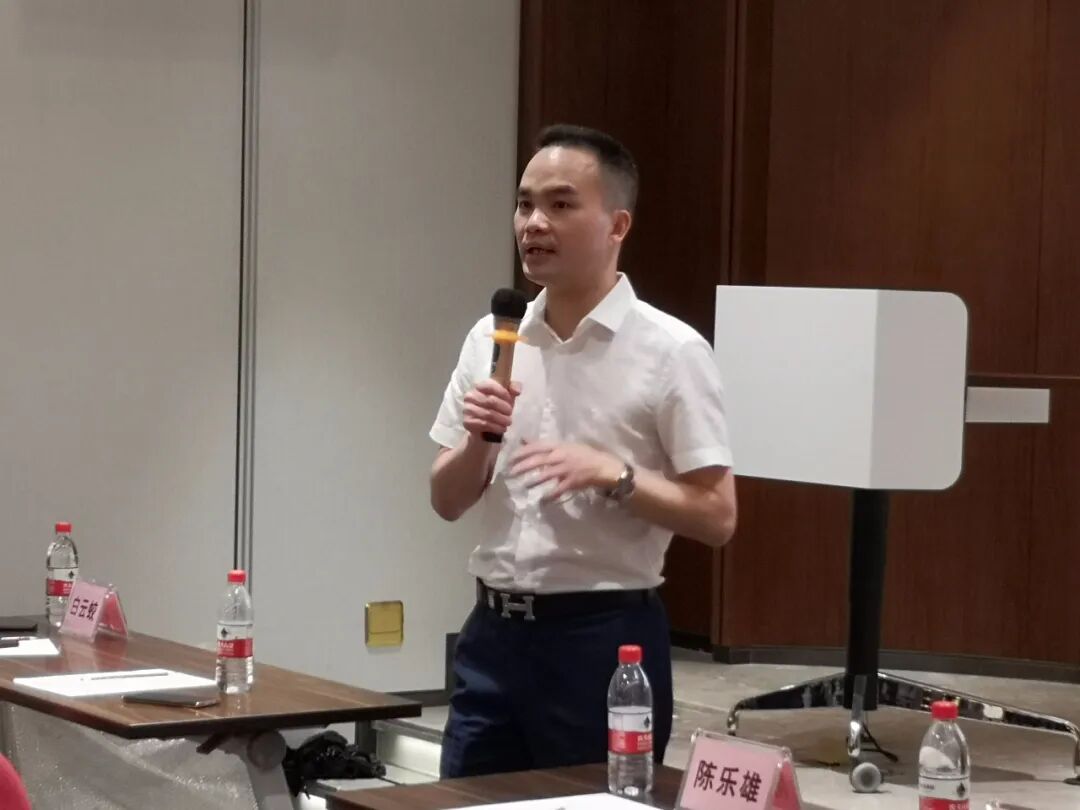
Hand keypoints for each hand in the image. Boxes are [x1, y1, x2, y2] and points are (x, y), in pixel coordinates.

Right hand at [463, 379, 520, 437]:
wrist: (485, 425)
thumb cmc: (497, 406)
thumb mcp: (507, 395)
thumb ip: (514, 387)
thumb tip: (517, 391)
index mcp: (479, 386)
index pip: (491, 386)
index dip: (503, 394)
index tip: (510, 401)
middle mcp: (470, 396)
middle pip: (491, 401)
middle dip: (504, 408)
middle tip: (510, 414)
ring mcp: (467, 409)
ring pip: (488, 414)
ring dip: (502, 419)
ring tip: (508, 422)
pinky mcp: (467, 422)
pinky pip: (484, 424)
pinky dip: (496, 427)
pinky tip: (502, 428)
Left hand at [509, 441, 623, 501]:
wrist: (603, 465)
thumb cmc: (582, 454)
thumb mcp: (563, 446)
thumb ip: (542, 445)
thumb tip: (523, 439)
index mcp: (558, 446)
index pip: (537, 446)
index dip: (522, 452)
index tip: (510, 457)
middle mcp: (561, 456)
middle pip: (538, 460)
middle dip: (523, 466)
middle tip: (511, 472)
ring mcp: (566, 469)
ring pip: (547, 475)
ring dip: (534, 481)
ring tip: (524, 486)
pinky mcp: (572, 482)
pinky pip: (558, 490)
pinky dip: (550, 496)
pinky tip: (542, 500)